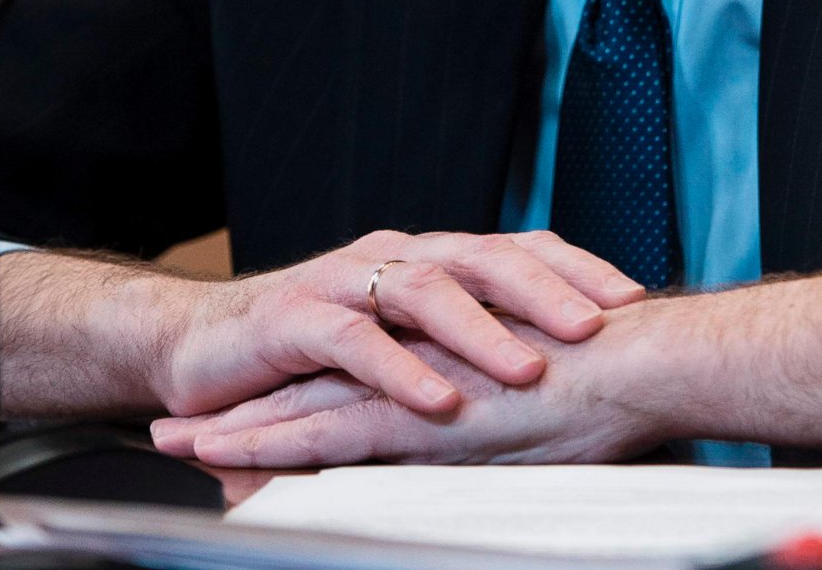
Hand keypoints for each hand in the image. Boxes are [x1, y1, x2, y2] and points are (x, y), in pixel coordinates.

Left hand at [151, 275, 821, 466]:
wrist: (644, 361)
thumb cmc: (617, 388)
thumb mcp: (547, 414)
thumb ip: (503, 424)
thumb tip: (489, 443)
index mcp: (443, 364)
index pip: (355, 382)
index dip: (298, 401)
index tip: (245, 419)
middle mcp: (417, 365)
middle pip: (313, 386)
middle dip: (246, 408)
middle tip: (179, 424)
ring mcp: (413, 385)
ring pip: (304, 407)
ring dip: (240, 428)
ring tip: (177, 441)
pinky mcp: (419, 412)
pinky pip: (329, 431)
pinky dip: (275, 447)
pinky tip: (231, 460)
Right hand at [156, 229, 644, 423]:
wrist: (200, 348)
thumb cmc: (312, 356)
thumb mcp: (402, 352)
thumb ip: (463, 355)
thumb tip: (560, 379)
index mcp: (431, 260)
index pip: (517, 249)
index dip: (575, 268)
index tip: (634, 298)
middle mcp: (396, 257)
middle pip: (484, 257)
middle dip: (546, 289)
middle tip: (598, 325)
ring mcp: (346, 281)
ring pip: (427, 291)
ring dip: (482, 331)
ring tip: (526, 369)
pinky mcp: (298, 318)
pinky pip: (358, 343)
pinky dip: (401, 371)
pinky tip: (436, 400)